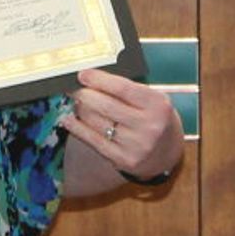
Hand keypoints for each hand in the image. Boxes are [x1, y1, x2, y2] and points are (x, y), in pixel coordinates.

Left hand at [63, 68, 184, 181]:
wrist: (166, 152)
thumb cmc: (151, 116)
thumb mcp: (148, 99)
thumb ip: (123, 88)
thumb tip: (88, 77)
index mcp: (158, 105)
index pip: (122, 88)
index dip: (98, 79)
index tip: (82, 75)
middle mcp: (150, 126)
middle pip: (105, 105)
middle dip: (84, 94)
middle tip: (73, 89)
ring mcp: (137, 145)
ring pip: (96, 122)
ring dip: (80, 109)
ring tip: (76, 102)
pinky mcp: (124, 160)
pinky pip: (93, 140)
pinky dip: (77, 127)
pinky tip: (68, 119)